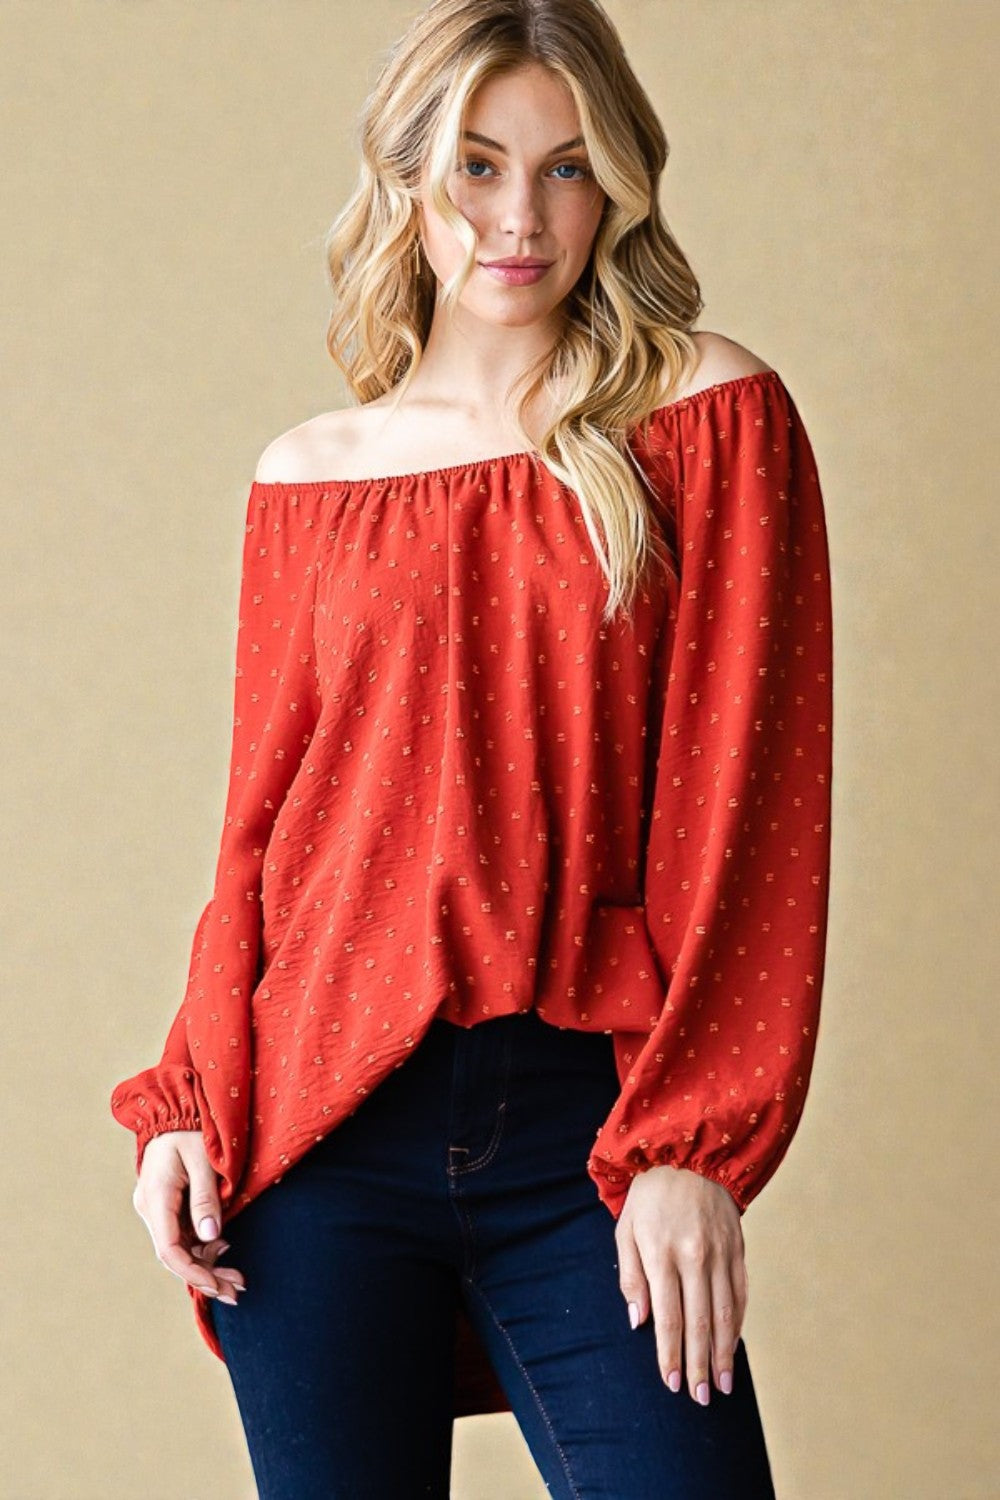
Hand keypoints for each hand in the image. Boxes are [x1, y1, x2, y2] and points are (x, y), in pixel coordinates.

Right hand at [131, 1130, 246, 1305]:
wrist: (178, 1106)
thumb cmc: (194, 1127)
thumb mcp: (204, 1158)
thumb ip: (206, 1198)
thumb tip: (212, 1238)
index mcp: (156, 1196)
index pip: (169, 1249)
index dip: (194, 1272)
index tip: (219, 1286)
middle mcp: (151, 1206)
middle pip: (175, 1254)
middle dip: (205, 1275)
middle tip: (237, 1292)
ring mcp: (157, 1207)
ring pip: (180, 1248)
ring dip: (207, 1264)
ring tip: (237, 1278)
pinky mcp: (168, 1205)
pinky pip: (183, 1235)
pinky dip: (203, 1246)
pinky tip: (223, 1248)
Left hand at [615, 1163, 747, 1404]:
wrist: (689, 1151)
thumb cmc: (650, 1195)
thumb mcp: (626, 1228)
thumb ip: (631, 1276)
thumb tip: (640, 1322)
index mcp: (662, 1253)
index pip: (669, 1318)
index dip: (670, 1354)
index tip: (671, 1382)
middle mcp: (695, 1256)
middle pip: (699, 1323)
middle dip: (699, 1365)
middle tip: (700, 1397)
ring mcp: (720, 1252)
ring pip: (725, 1313)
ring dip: (723, 1353)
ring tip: (721, 1384)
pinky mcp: (738, 1247)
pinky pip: (740, 1293)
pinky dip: (738, 1323)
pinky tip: (733, 1345)